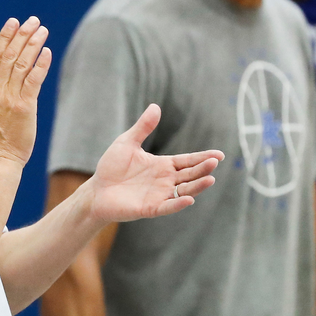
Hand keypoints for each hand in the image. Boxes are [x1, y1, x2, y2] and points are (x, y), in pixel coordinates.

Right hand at [0, 17, 51, 166]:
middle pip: (9, 56)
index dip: (5, 37)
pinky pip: (33, 81)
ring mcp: (10, 98)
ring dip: (33, 45)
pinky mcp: (25, 107)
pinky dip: (40, 65)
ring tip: (42, 30)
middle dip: (22, 35)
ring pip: (22, 65)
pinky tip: (46, 52)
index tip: (13, 22)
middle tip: (33, 20)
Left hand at [88, 103, 223, 222]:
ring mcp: (159, 195)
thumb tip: (155, 106)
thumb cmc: (111, 167)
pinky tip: (188, 199)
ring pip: (184, 191)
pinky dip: (178, 204)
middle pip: (190, 175)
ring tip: (210, 179)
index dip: (203, 158)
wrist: (96, 190)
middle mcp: (165, 181)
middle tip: (214, 162)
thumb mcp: (127, 143)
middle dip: (203, 169)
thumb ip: (142, 127)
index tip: (219, 155)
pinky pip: (167, 207)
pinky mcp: (150, 208)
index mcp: (163, 165)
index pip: (188, 161)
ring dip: (197, 186)